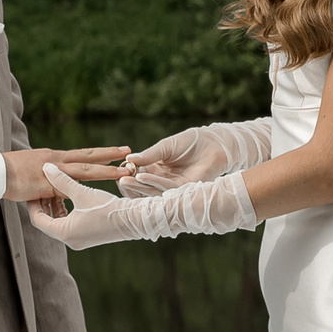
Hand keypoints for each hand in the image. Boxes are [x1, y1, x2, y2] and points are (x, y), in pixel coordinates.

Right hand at [2, 145, 127, 203]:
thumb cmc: (10, 172)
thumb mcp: (33, 170)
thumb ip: (47, 175)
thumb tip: (54, 182)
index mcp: (55, 157)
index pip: (83, 155)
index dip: (100, 154)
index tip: (117, 152)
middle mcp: (56, 160)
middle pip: (89, 157)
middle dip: (110, 155)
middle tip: (128, 151)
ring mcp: (52, 172)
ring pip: (84, 171)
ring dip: (106, 172)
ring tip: (123, 172)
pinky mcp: (44, 184)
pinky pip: (66, 189)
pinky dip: (81, 192)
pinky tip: (94, 196)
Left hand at [29, 163, 257, 248]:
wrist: (135, 221)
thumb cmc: (108, 207)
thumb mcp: (82, 191)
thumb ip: (62, 180)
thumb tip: (47, 167)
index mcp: (63, 232)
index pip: (38, 219)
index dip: (33, 202)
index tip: (32, 187)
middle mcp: (69, 240)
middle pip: (47, 221)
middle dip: (44, 203)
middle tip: (40, 186)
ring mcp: (79, 241)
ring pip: (59, 222)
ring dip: (57, 206)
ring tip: (55, 189)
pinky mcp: (89, 237)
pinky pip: (71, 225)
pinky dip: (68, 211)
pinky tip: (71, 196)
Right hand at [120, 119, 273, 195]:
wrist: (213, 143)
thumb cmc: (190, 142)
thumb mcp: (166, 146)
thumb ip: (150, 155)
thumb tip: (129, 160)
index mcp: (157, 169)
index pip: (138, 175)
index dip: (128, 174)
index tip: (119, 170)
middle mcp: (163, 180)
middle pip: (143, 186)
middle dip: (130, 183)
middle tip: (119, 179)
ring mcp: (173, 186)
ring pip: (152, 189)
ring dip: (138, 185)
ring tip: (125, 180)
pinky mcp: (184, 189)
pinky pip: (165, 187)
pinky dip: (152, 182)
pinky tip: (142, 177)